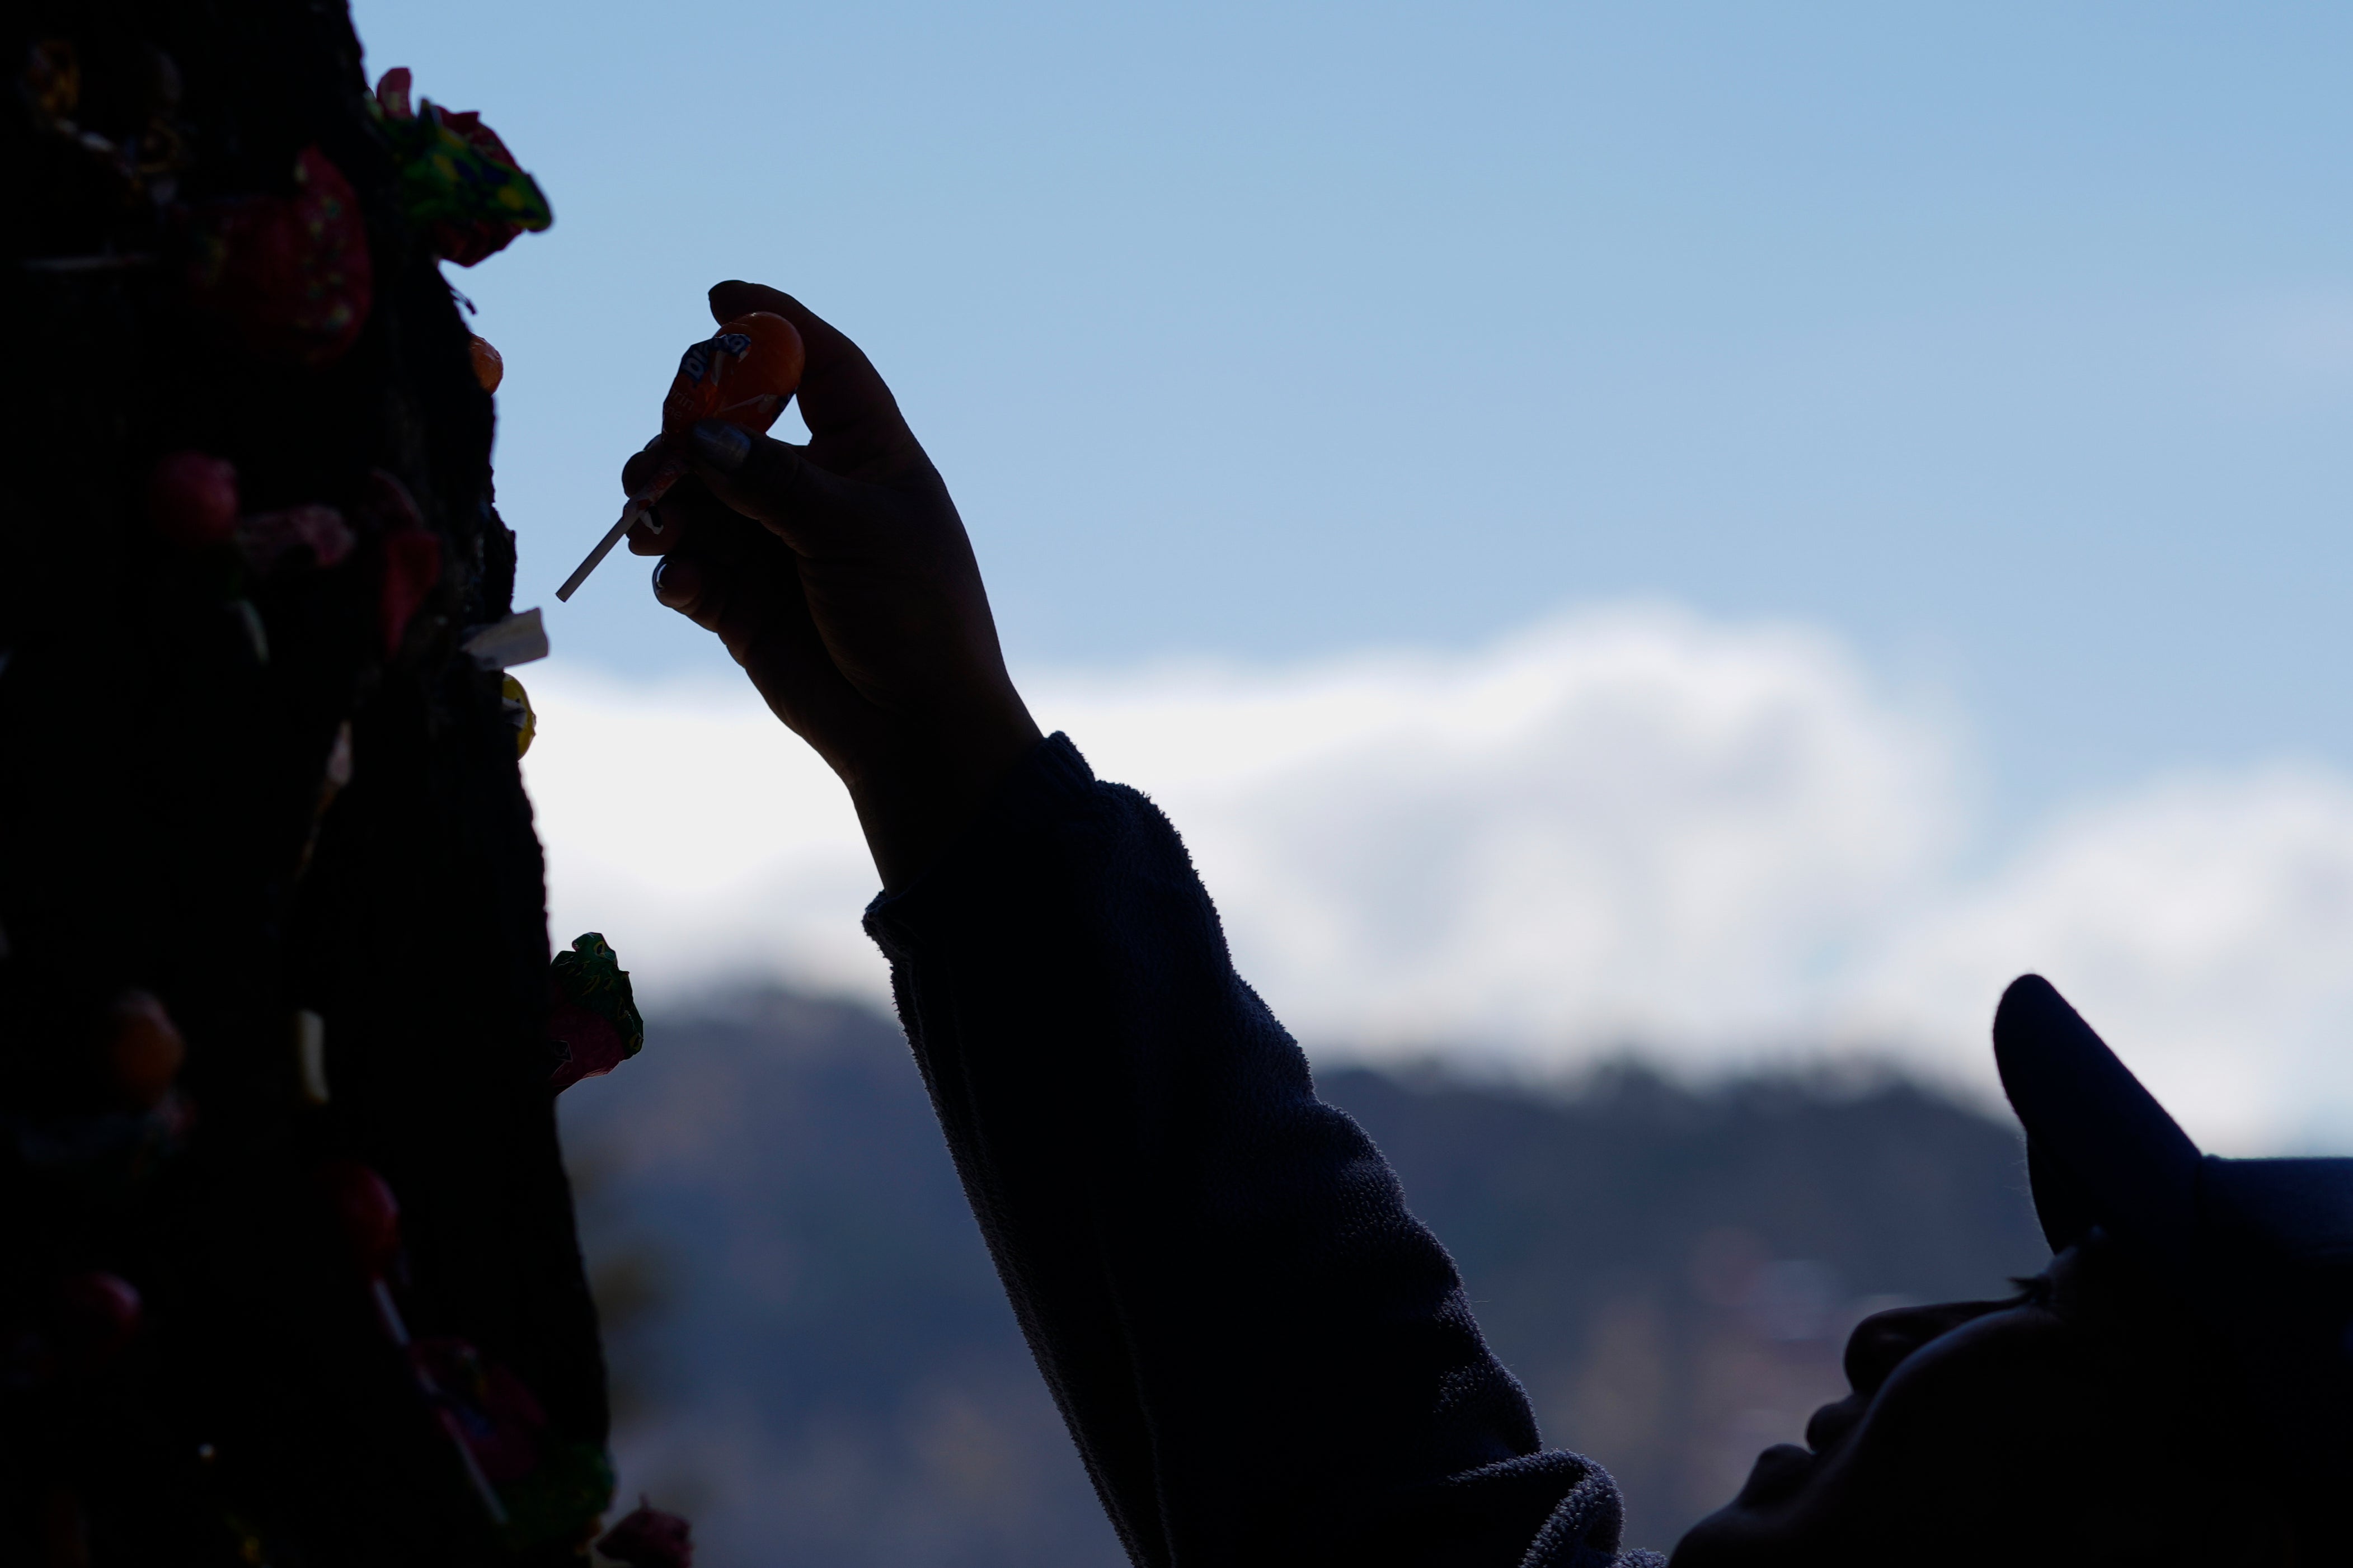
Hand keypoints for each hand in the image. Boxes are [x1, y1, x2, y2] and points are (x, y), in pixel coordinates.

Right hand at [623, 281, 1040, 890]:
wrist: (912, 726)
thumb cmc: (911, 615)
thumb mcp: (850, 530)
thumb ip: (771, 480)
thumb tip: (697, 440)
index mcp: (867, 450)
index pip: (816, 363)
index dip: (769, 325)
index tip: (717, 299)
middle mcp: (814, 486)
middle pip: (728, 424)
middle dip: (683, 429)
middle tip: (659, 459)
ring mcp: (772, 541)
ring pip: (691, 492)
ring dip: (662, 498)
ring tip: (654, 521)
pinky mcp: (738, 598)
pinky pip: (684, 562)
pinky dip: (674, 566)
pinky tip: (685, 584)